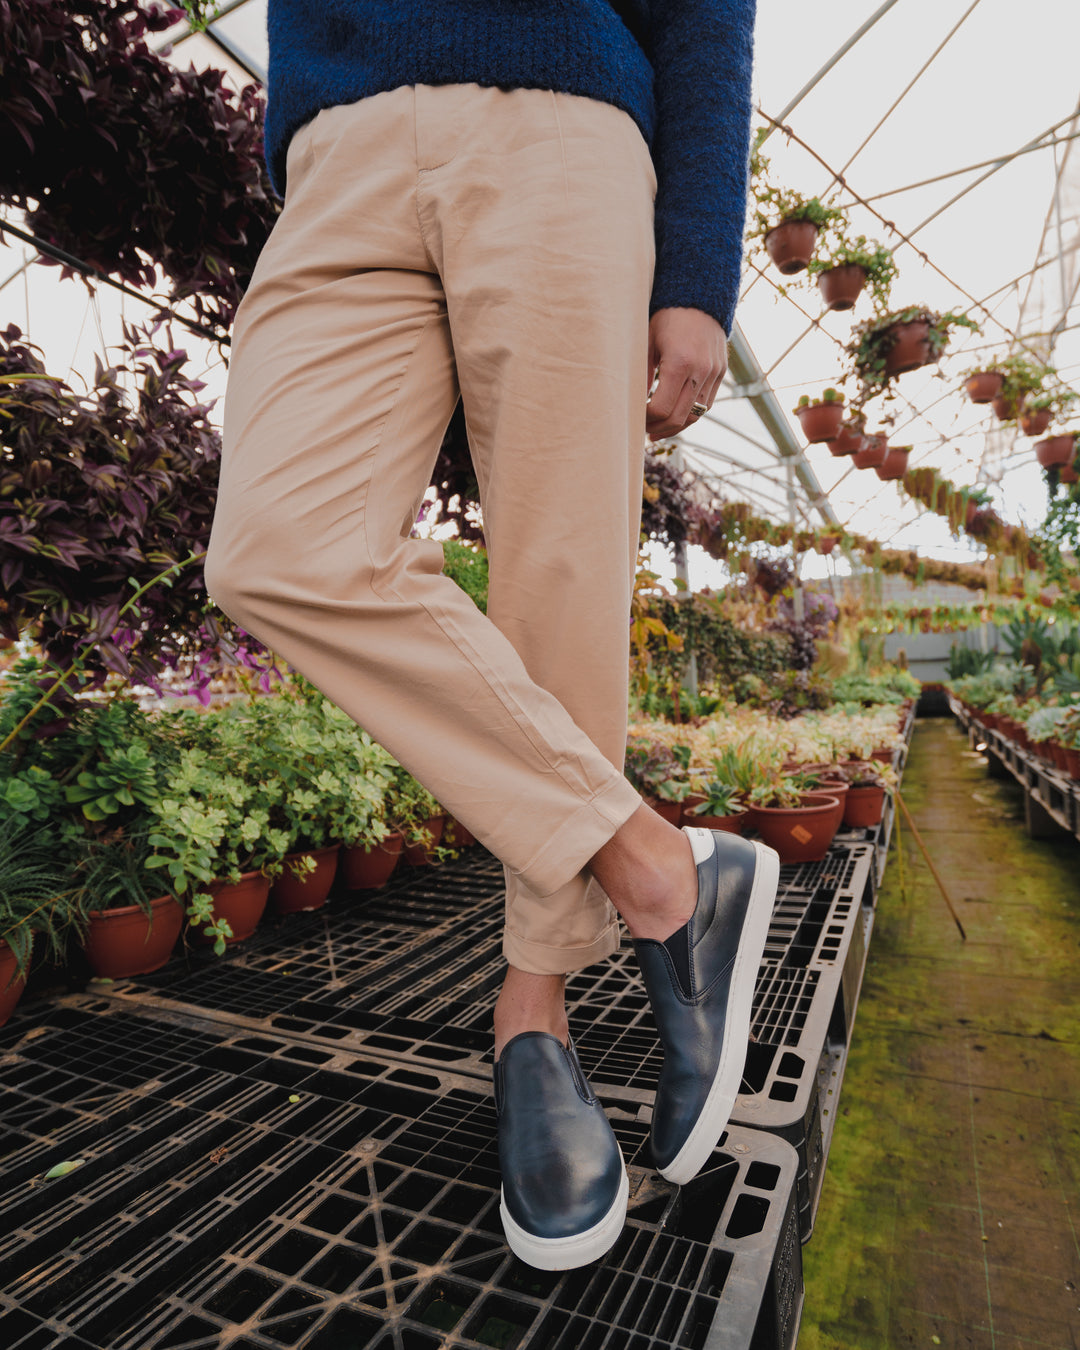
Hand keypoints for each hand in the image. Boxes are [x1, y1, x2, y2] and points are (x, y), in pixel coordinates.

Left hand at [645, 307, 727, 439]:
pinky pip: (706, 405)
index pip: (661, 408)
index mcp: (679, 362)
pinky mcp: (720, 374)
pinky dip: (690, 415)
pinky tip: (675, 416)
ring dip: (675, 427)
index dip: (646, 419)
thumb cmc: (666, 318)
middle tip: (644, 432)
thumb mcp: (647, 343)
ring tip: (658, 430)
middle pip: (679, 417)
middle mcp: (700, 370)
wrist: (699, 299)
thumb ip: (640, 376)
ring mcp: (714, 373)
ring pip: (695, 415)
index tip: (635, 418)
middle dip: (659, 428)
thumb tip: (631, 406)